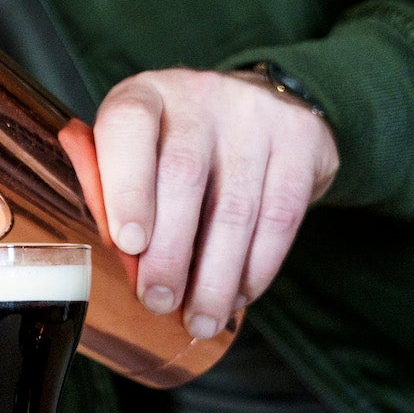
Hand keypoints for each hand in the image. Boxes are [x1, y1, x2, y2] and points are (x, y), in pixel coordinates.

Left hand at [92, 68, 338, 336]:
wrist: (259, 103)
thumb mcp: (134, 149)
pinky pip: (282, 217)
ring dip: (216, 276)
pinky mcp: (303, 142)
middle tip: (158, 301)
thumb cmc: (174, 142)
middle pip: (183, 176)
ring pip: (238, 208)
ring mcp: (256, 115)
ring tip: (200, 318)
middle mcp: (200, 95)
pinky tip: (240, 295)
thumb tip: (110, 254)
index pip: (128, 127)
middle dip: (169, 252)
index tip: (128, 245)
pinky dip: (258, 267)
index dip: (126, 188)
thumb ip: (111, 188)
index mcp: (144, 94)